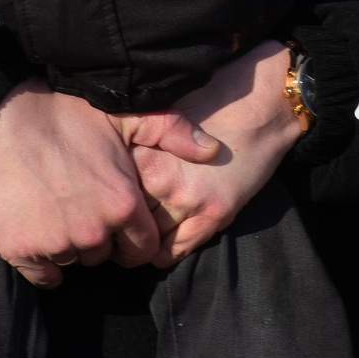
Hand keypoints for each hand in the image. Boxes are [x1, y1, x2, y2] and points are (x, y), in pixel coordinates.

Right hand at [0, 79, 207, 286]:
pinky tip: (38, 230)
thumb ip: (172, 131)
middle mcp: (95, 232)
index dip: (133, 236)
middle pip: (107, 255)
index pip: (143, 248)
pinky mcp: (22, 252)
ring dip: (71, 245)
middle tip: (83, 205)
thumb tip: (213, 151)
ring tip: (57, 208)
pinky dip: (43, 261)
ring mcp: (57, 244)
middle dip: (101, 238)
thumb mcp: (124, 115)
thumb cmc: (62, 114)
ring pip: (75, 261)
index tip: (118, 219)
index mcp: (124, 204)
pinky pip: (45, 275)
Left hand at [116, 41, 306, 263]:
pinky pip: (169, 253)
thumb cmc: (209, 104)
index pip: (105, 194)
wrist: (261, 107)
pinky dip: (162, 252)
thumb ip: (129, 146)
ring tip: (142, 231)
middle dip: (119, 224)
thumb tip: (98, 179)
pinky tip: (165, 237)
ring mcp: (186, 199)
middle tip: (120, 222)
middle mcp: (158, 177)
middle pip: (121, 220)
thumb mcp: (159, 117)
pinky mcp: (213, 215)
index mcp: (140, 151)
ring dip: (140, 241)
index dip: (105, 199)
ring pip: (143, 241)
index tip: (104, 203)